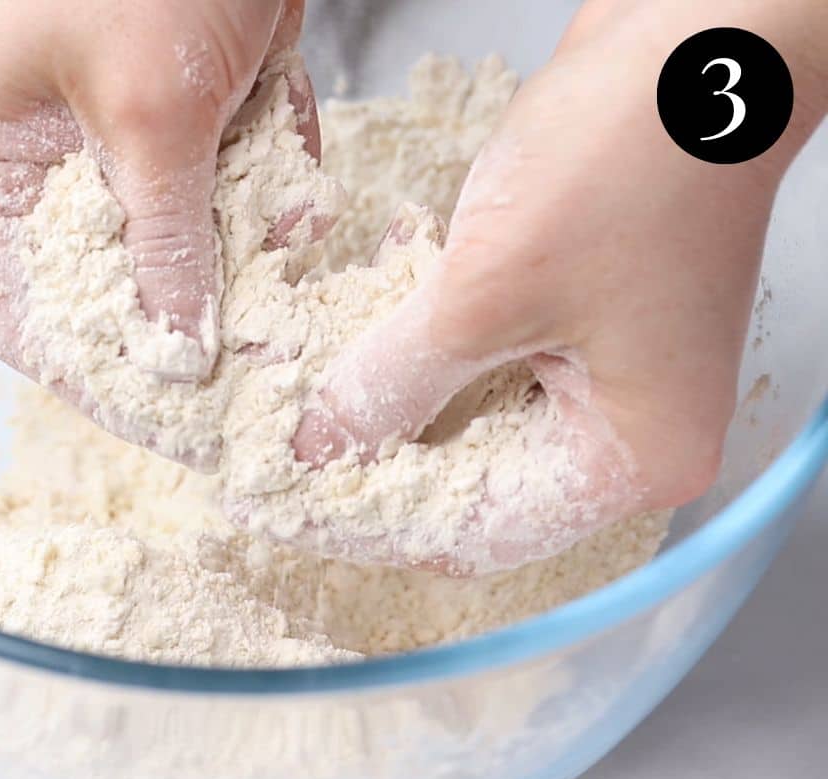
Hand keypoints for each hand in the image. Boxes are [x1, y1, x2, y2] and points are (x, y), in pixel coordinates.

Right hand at [0, 0, 317, 383]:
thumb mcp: (149, 114)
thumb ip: (163, 244)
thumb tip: (178, 356)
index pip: (22, 315)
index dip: (102, 379)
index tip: (179, 430)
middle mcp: (20, 162)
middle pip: (100, 289)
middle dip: (188, 326)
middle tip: (262, 381)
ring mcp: (97, 140)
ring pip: (165, 245)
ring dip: (237, 262)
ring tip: (297, 304)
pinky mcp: (164, 119)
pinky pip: (209, 190)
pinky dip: (262, 200)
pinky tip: (304, 210)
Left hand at [291, 0, 827, 572]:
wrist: (692, 37)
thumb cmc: (624, 160)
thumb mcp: (487, 291)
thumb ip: (396, 381)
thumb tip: (318, 446)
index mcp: (632, 456)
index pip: (478, 533)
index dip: (371, 522)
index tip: (284, 507)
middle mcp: (627, 429)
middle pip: (475, 483)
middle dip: (376, 461)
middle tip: (283, 452)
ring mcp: (607, 370)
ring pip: (471, 418)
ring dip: (394, 401)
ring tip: (308, 398)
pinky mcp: (582, 316)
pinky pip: (487, 361)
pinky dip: (426, 350)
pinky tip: (372, 326)